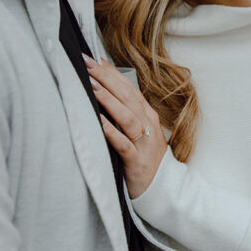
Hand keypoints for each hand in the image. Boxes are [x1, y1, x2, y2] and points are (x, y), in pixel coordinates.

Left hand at [83, 55, 166, 197]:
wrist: (163, 191)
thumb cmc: (145, 159)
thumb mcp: (139, 133)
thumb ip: (126, 114)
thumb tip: (103, 92)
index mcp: (148, 116)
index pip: (130, 88)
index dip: (113, 73)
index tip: (95, 59)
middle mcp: (148, 126)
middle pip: (129, 97)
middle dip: (107, 79)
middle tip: (88, 64)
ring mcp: (144, 143)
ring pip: (128, 117)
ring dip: (109, 100)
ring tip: (92, 86)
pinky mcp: (137, 162)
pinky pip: (123, 144)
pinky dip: (111, 131)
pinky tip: (98, 121)